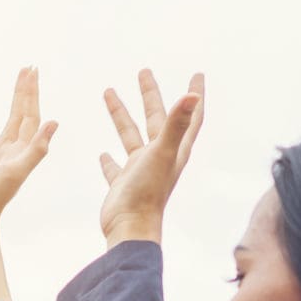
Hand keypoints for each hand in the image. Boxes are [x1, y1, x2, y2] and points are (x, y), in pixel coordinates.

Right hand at [0, 66, 56, 242]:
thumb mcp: (15, 172)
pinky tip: (13, 116)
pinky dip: (10, 121)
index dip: (31, 92)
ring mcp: (5, 156)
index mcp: (24, 150)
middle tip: (29, 67)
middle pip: (25, 114)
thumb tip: (55, 122)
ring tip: (21, 82)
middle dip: (27, 90)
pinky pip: (5, 134)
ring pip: (15, 121)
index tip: (31, 70)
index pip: (32, 115)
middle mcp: (17, 151)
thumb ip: (36, 149)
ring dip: (19, 101)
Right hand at [97, 69, 203, 246]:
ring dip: (121, 115)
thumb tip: (191, 95)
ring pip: (130, 136)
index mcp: (174, 149)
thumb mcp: (162, 152)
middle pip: (157, 119)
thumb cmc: (148, 192)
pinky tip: (103, 153)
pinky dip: (110, 159)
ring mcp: (140, 170)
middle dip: (150, 95)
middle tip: (144, 72)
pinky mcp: (123, 184)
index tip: (197, 74)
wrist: (130, 228)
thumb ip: (176, 123)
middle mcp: (160, 157)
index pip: (189, 116)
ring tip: (109, 93)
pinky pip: (116, 167)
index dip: (195, 96)